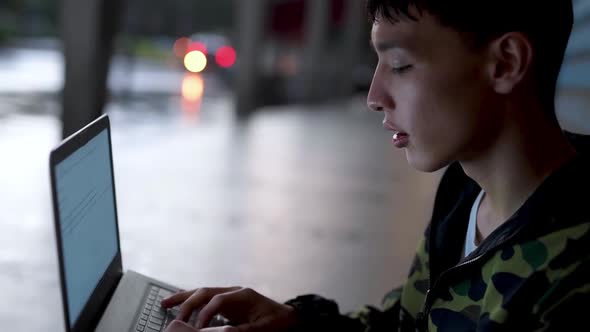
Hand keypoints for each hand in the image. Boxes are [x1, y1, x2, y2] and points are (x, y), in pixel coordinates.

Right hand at [161, 286, 298, 331]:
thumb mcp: (261, 329)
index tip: (197, 328)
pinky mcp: (228, 303)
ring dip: (184, 298)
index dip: (205, 314)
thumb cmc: (277, 323)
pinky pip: (205, 300)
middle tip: (175, 317)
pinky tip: (180, 307)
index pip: (217, 300)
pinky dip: (192, 302)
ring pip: (202, 293)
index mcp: (243, 294)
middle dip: (187, 302)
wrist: (290, 318)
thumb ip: (241, 330)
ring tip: (165, 304)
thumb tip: (220, 331)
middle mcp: (234, 291)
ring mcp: (230, 295)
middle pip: (206, 291)